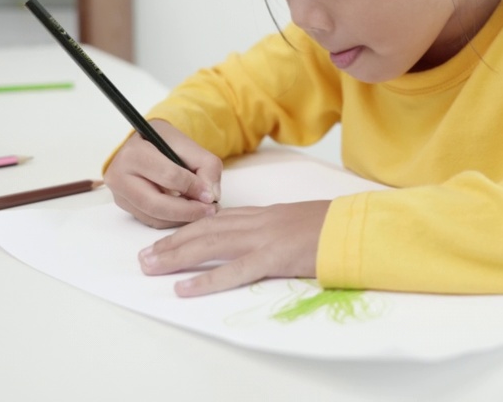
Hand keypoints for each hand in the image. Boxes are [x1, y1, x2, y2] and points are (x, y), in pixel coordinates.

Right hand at [104, 119, 222, 227]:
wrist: (142, 144)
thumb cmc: (163, 142)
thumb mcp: (187, 144)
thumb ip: (206, 165)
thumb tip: (211, 195)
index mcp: (134, 153)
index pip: (168, 176)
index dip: (193, 187)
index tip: (210, 194)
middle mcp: (120, 175)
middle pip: (156, 204)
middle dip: (187, 211)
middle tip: (209, 211)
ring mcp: (120, 194)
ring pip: (154, 217)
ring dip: (182, 219)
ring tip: (202, 212)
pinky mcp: (125, 206)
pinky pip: (151, 221)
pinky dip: (173, 220)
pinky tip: (188, 213)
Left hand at [138, 200, 330, 295]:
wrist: (358, 227)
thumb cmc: (335, 229)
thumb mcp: (299, 223)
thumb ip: (276, 230)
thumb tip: (261, 242)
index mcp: (265, 214)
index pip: (217, 220)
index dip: (188, 229)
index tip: (166, 240)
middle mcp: (258, 222)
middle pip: (205, 230)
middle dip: (172, 242)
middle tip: (145, 256)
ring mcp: (264, 238)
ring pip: (210, 245)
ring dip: (176, 256)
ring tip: (151, 267)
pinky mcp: (274, 257)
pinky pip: (233, 271)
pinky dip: (205, 280)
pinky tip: (183, 288)